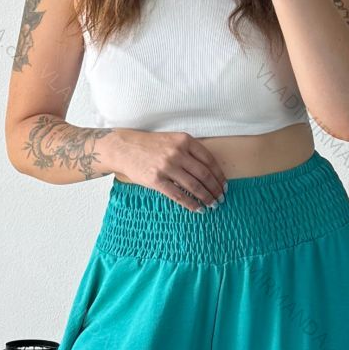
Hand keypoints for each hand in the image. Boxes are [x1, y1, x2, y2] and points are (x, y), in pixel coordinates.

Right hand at [106, 128, 227, 210]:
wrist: (124, 148)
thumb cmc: (149, 145)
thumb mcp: (172, 140)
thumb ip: (189, 151)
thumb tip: (208, 172)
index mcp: (184, 140)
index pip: (209, 160)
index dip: (219, 175)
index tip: (224, 185)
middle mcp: (177, 153)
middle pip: (204, 175)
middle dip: (215, 189)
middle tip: (221, 198)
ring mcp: (167, 167)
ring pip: (194, 186)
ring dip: (206, 198)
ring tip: (212, 205)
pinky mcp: (156, 180)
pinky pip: (178, 195)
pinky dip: (191, 204)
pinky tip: (198, 209)